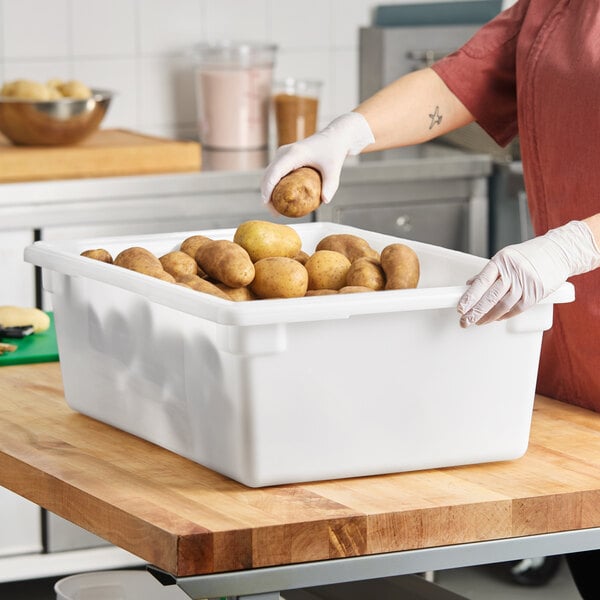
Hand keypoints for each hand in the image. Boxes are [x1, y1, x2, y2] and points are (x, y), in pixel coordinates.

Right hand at [260, 112, 373, 205]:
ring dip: (268, 191)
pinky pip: (274, 174)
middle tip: (274, 213)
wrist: (333, 137)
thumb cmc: (333, 151)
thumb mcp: (334, 168)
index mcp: (294, 154)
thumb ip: (330, 185)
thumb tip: (325, 201)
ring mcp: (282, 155)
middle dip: (266, 194)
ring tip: (276, 210)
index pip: (275, 172)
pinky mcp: (284, 158)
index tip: (266, 202)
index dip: (268, 187)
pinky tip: (281, 200)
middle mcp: (284, 153)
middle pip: (267, 175)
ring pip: (269, 175)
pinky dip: (274, 186)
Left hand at [458, 220, 599, 326]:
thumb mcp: (506, 258)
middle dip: (476, 312)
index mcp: (501, 261)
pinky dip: (504, 316)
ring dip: (489, 317)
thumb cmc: (529, 255)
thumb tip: (469, 284)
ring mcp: (526, 283)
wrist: (558, 252)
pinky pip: (516, 309)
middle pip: (491, 296)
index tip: (461, 308)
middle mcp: (513, 272)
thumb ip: (488, 273)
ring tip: (478, 322)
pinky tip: (495, 319)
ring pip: (503, 305)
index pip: (482, 282)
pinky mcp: (536, 293)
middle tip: (465, 321)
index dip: (470, 296)